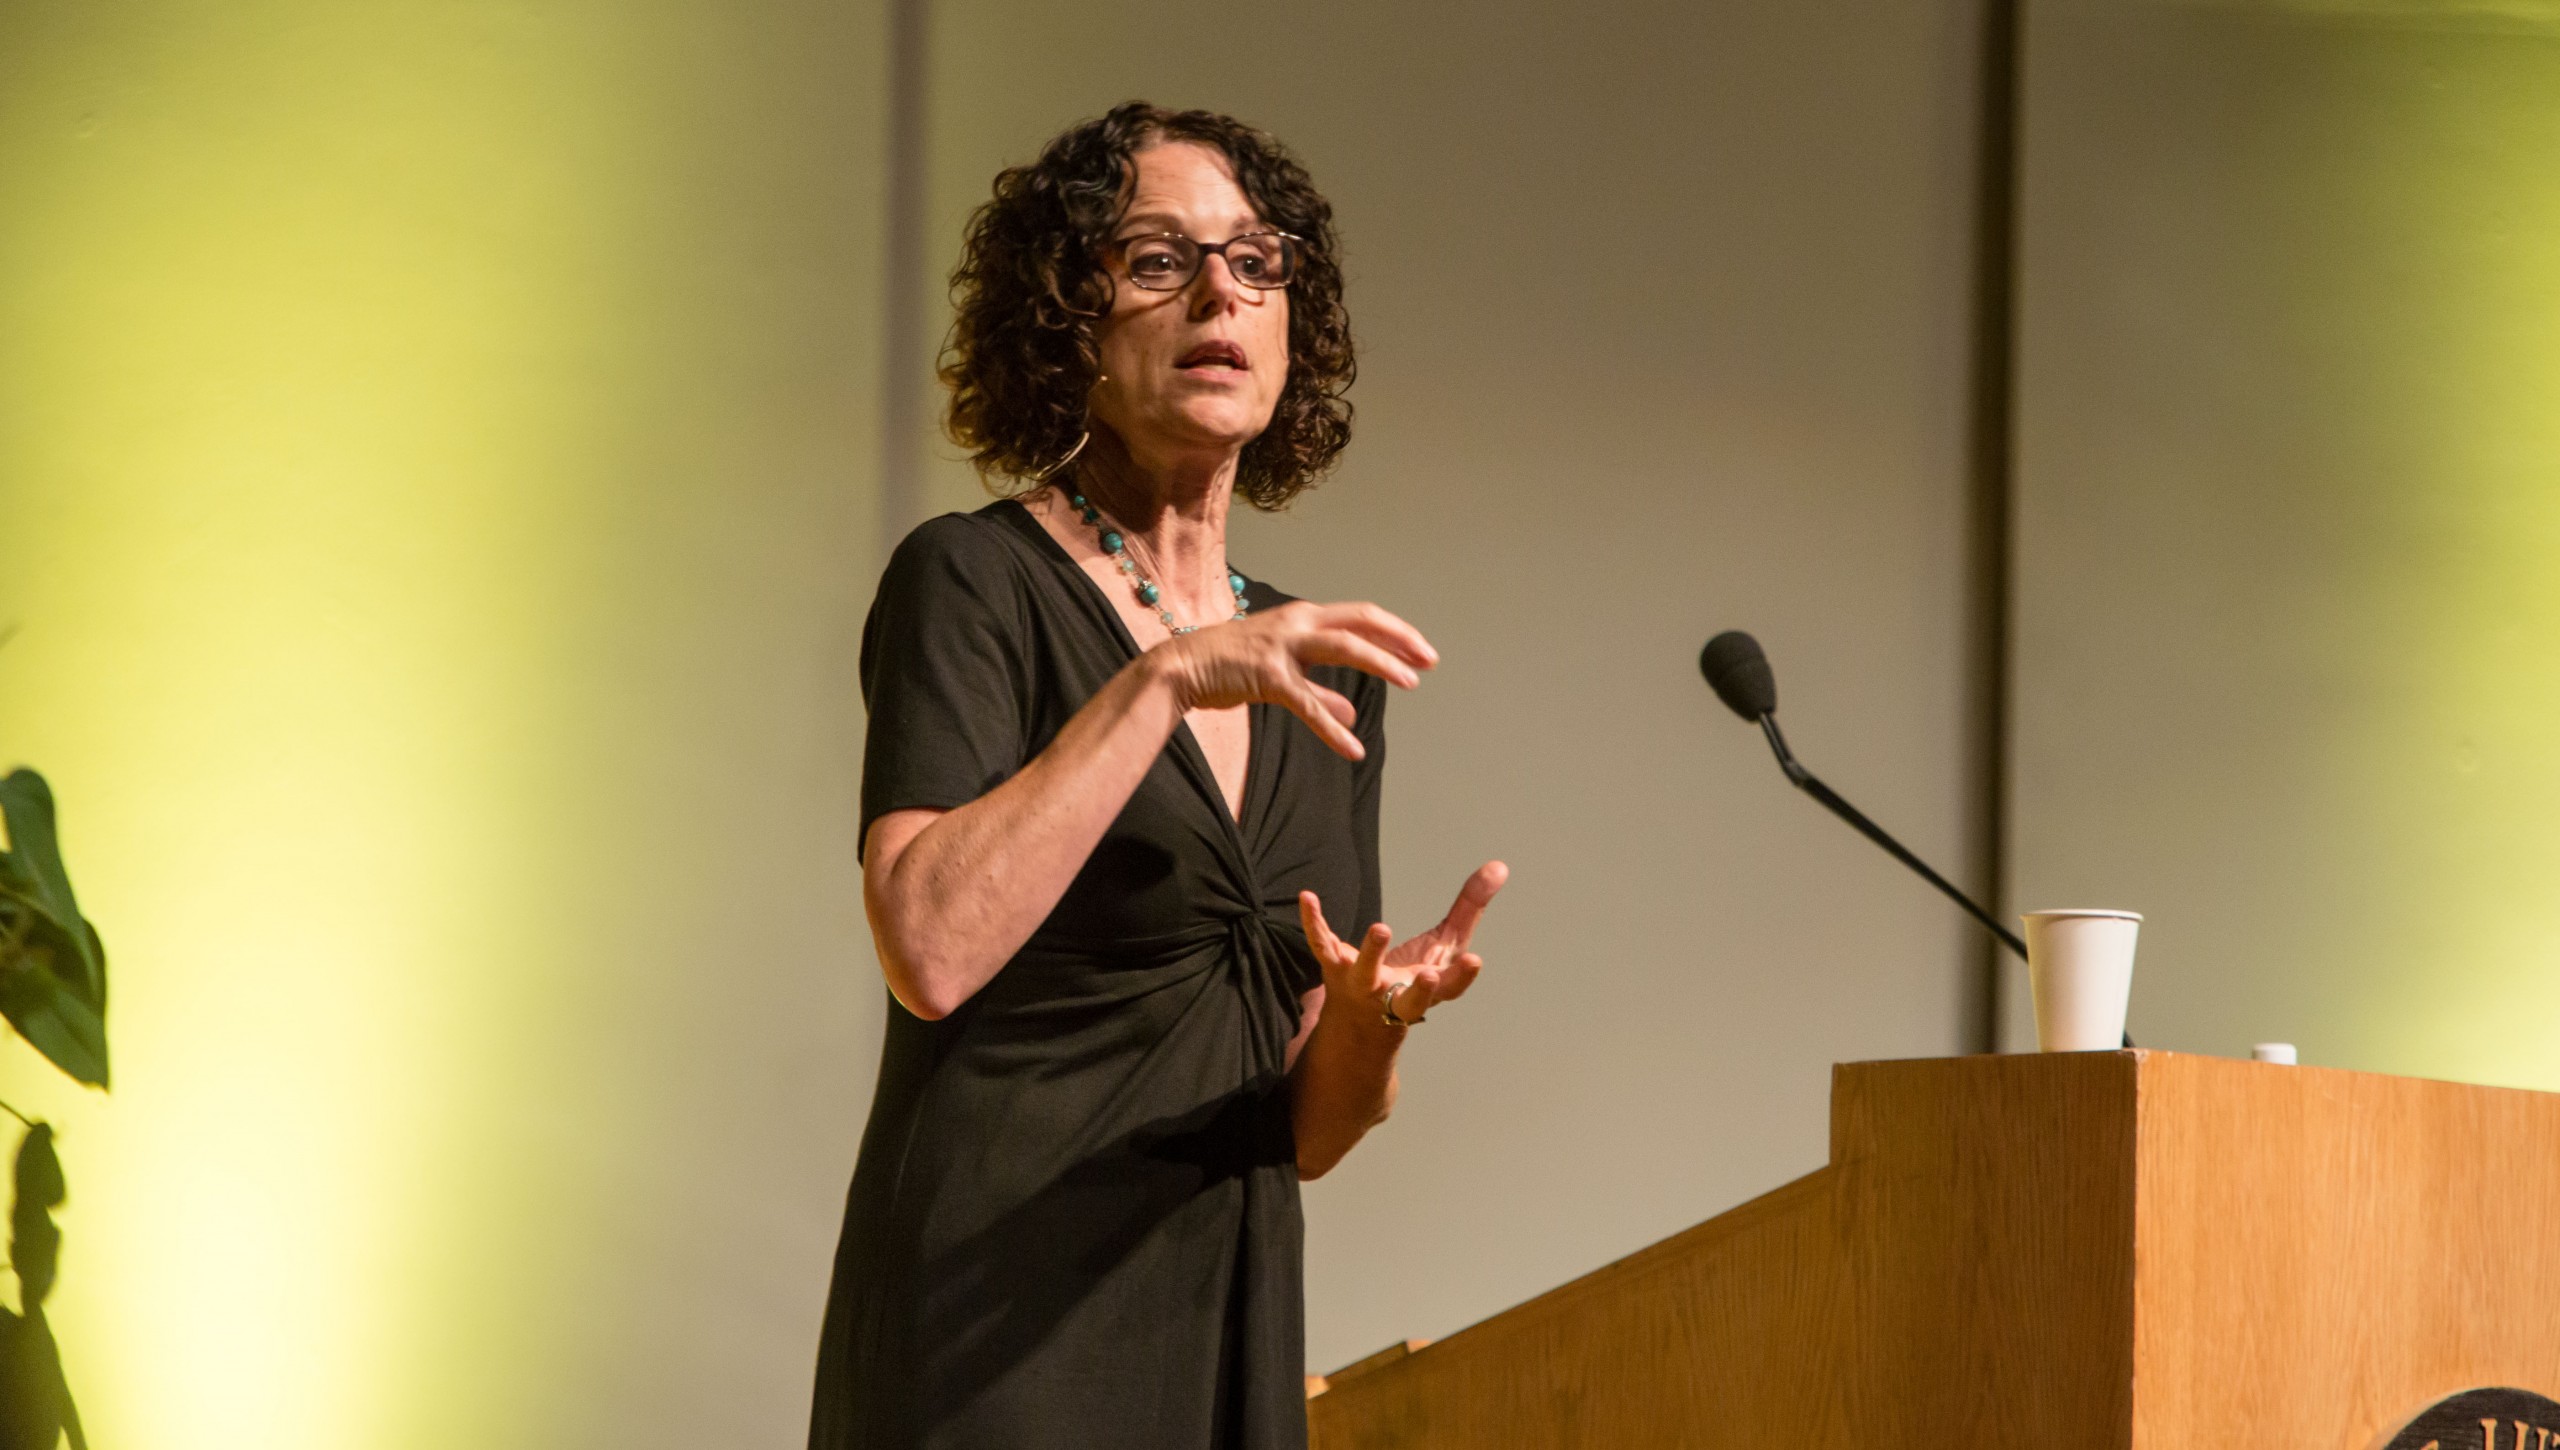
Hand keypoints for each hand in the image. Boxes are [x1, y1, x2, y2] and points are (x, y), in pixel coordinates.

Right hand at [1153, 601, 1435, 759]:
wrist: (1182, 667)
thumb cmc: (1231, 665)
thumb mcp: (1283, 674)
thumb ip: (1320, 691)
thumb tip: (1352, 716)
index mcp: (1303, 618)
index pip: (1360, 617)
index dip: (1394, 632)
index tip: (1422, 651)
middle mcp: (1297, 623)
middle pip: (1361, 621)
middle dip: (1400, 639)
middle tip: (1430, 660)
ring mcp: (1282, 646)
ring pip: (1344, 647)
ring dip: (1381, 663)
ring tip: (1410, 682)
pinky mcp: (1267, 676)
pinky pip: (1309, 704)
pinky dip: (1333, 728)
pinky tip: (1354, 749)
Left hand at [1298, 861, 1508, 1026]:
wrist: (1362, 1019)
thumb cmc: (1412, 978)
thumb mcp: (1444, 946)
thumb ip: (1470, 907)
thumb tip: (1500, 866)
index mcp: (1429, 991)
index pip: (1450, 989)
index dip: (1461, 977)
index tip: (1474, 961)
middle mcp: (1396, 995)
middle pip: (1410, 998)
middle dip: (1420, 989)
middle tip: (1427, 975)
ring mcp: (1363, 983)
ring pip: (1365, 973)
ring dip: (1372, 954)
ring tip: (1381, 929)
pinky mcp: (1334, 967)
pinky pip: (1321, 945)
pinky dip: (1313, 922)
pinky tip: (1308, 897)